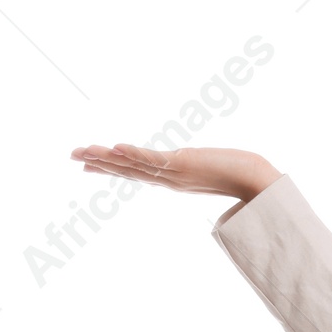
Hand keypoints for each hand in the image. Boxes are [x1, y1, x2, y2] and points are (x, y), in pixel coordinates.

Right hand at [71, 143, 279, 202]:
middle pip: (128, 171)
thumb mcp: (211, 169)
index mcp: (173, 181)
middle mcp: (170, 180)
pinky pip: (153, 159)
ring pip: (134, 166)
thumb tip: (194, 163)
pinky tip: (116, 147)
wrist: (259, 184)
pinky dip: (135, 154)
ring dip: (107, 158)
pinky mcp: (184, 165)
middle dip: (99, 163)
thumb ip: (198, 168)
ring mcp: (175, 174)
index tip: (88, 166)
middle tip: (72, 156)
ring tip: (83, 151)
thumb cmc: (242, 176)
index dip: (111, 169)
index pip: (136, 173)